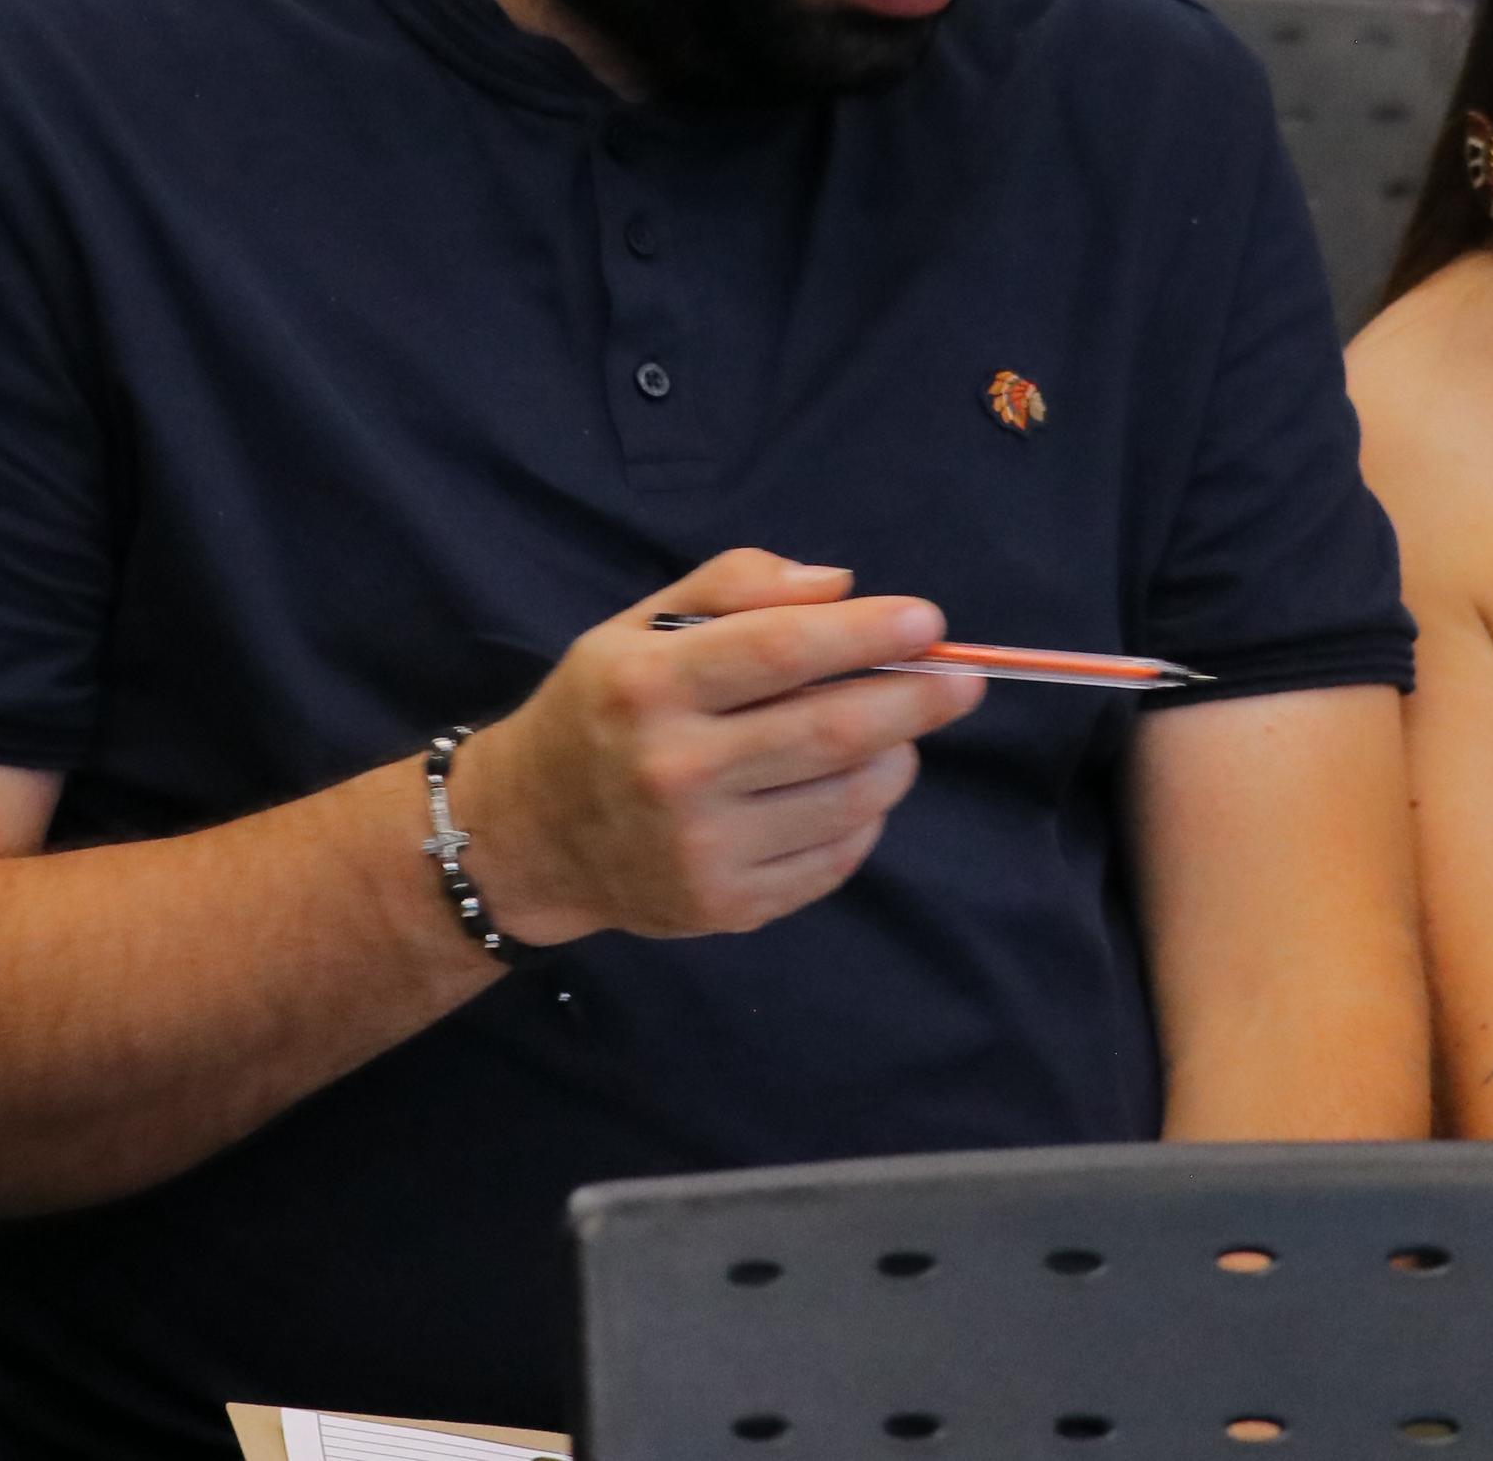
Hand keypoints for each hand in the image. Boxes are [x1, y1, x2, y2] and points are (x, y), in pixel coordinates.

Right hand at [443, 549, 984, 945]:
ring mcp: (701, 849)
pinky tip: (856, 788)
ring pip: (845, 799)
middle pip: (831, 730)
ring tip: (900, 734)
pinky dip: (865, 818)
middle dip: (916, 700)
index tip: (928, 622)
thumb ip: (735, 585)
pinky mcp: (724, 906)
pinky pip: (833, 860)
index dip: (867, 634)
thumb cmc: (600, 711)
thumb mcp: (638, 625)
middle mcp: (673, 770)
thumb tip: (838, 586)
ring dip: (896, 759)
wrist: (528, 835)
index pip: (781, 650)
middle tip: (964, 681)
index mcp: (649, 686)